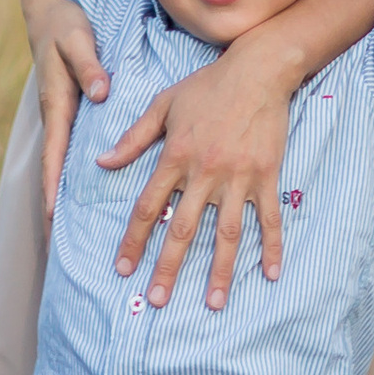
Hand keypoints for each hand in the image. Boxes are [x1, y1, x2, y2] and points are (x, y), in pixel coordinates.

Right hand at [28, 0, 109, 227]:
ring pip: (60, 162)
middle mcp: (56, 115)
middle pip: (53, 169)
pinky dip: (70, 173)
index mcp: (57, 103)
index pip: (53, 155)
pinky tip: (82, 191)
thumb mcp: (77, 39)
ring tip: (67, 231)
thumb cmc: (64, 23)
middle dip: (52, 206)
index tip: (53, 219)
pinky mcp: (68, 111)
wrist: (48, 9)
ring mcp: (61, 115)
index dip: (52, 188)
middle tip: (56, 245)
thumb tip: (101, 93)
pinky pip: (68, 149)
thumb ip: (89, 66)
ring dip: (61, 194)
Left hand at [96, 32, 299, 308]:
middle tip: (157, 301)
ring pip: (226, 233)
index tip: (123, 269)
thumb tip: (102, 162)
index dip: (133, 240)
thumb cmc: (207, 87)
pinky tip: (270, 275)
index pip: (147, 206)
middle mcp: (204, 172)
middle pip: (182, 229)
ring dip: (219, 271)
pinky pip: (269, 218)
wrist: (258, 70)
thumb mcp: (163, 105)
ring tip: (213, 304)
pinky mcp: (266, 176)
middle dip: (168, 268)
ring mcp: (238, 177)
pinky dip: (271, 247)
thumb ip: (133, 138)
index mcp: (175, 156)